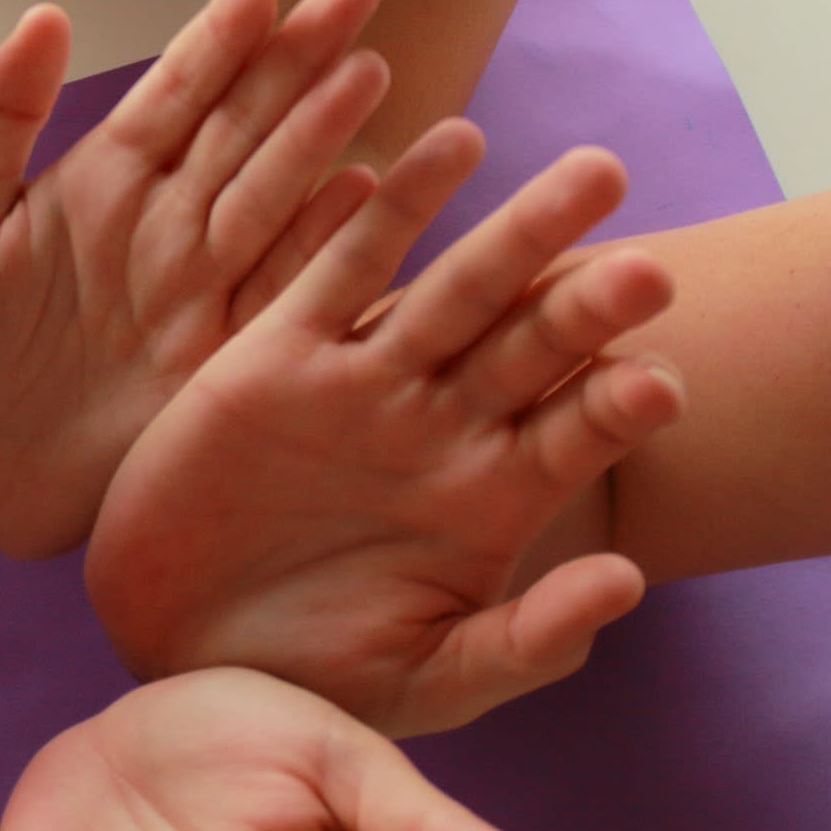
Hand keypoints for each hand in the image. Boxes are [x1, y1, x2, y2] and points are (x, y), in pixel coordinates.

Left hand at [0, 0, 390, 556]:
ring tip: (368, 71)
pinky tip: (363, 194)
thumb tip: (49, 16)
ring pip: (274, 194)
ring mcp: (204, 288)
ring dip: (322, 135)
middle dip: (300, 55)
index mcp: (104, 181)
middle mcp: (169, 224)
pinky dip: (323, 247)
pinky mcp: (224, 356)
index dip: (219, 34)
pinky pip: (282, 292)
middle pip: (245, 123)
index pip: (176, 89)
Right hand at [86, 124, 684, 735]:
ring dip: (522, 234)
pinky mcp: (278, 352)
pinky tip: (449, 150)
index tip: (656, 387)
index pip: (574, 434)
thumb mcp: (424, 680)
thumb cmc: (309, 675)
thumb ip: (523, 642)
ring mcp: (363, 381)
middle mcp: (439, 425)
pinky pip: (342, 268)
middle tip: (647, 270)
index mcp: (489, 498)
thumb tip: (628, 579)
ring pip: (458, 288)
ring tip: (591, 178)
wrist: (175, 643)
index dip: (615, 406)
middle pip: (533, 344)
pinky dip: (391, 210)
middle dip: (590, 304)